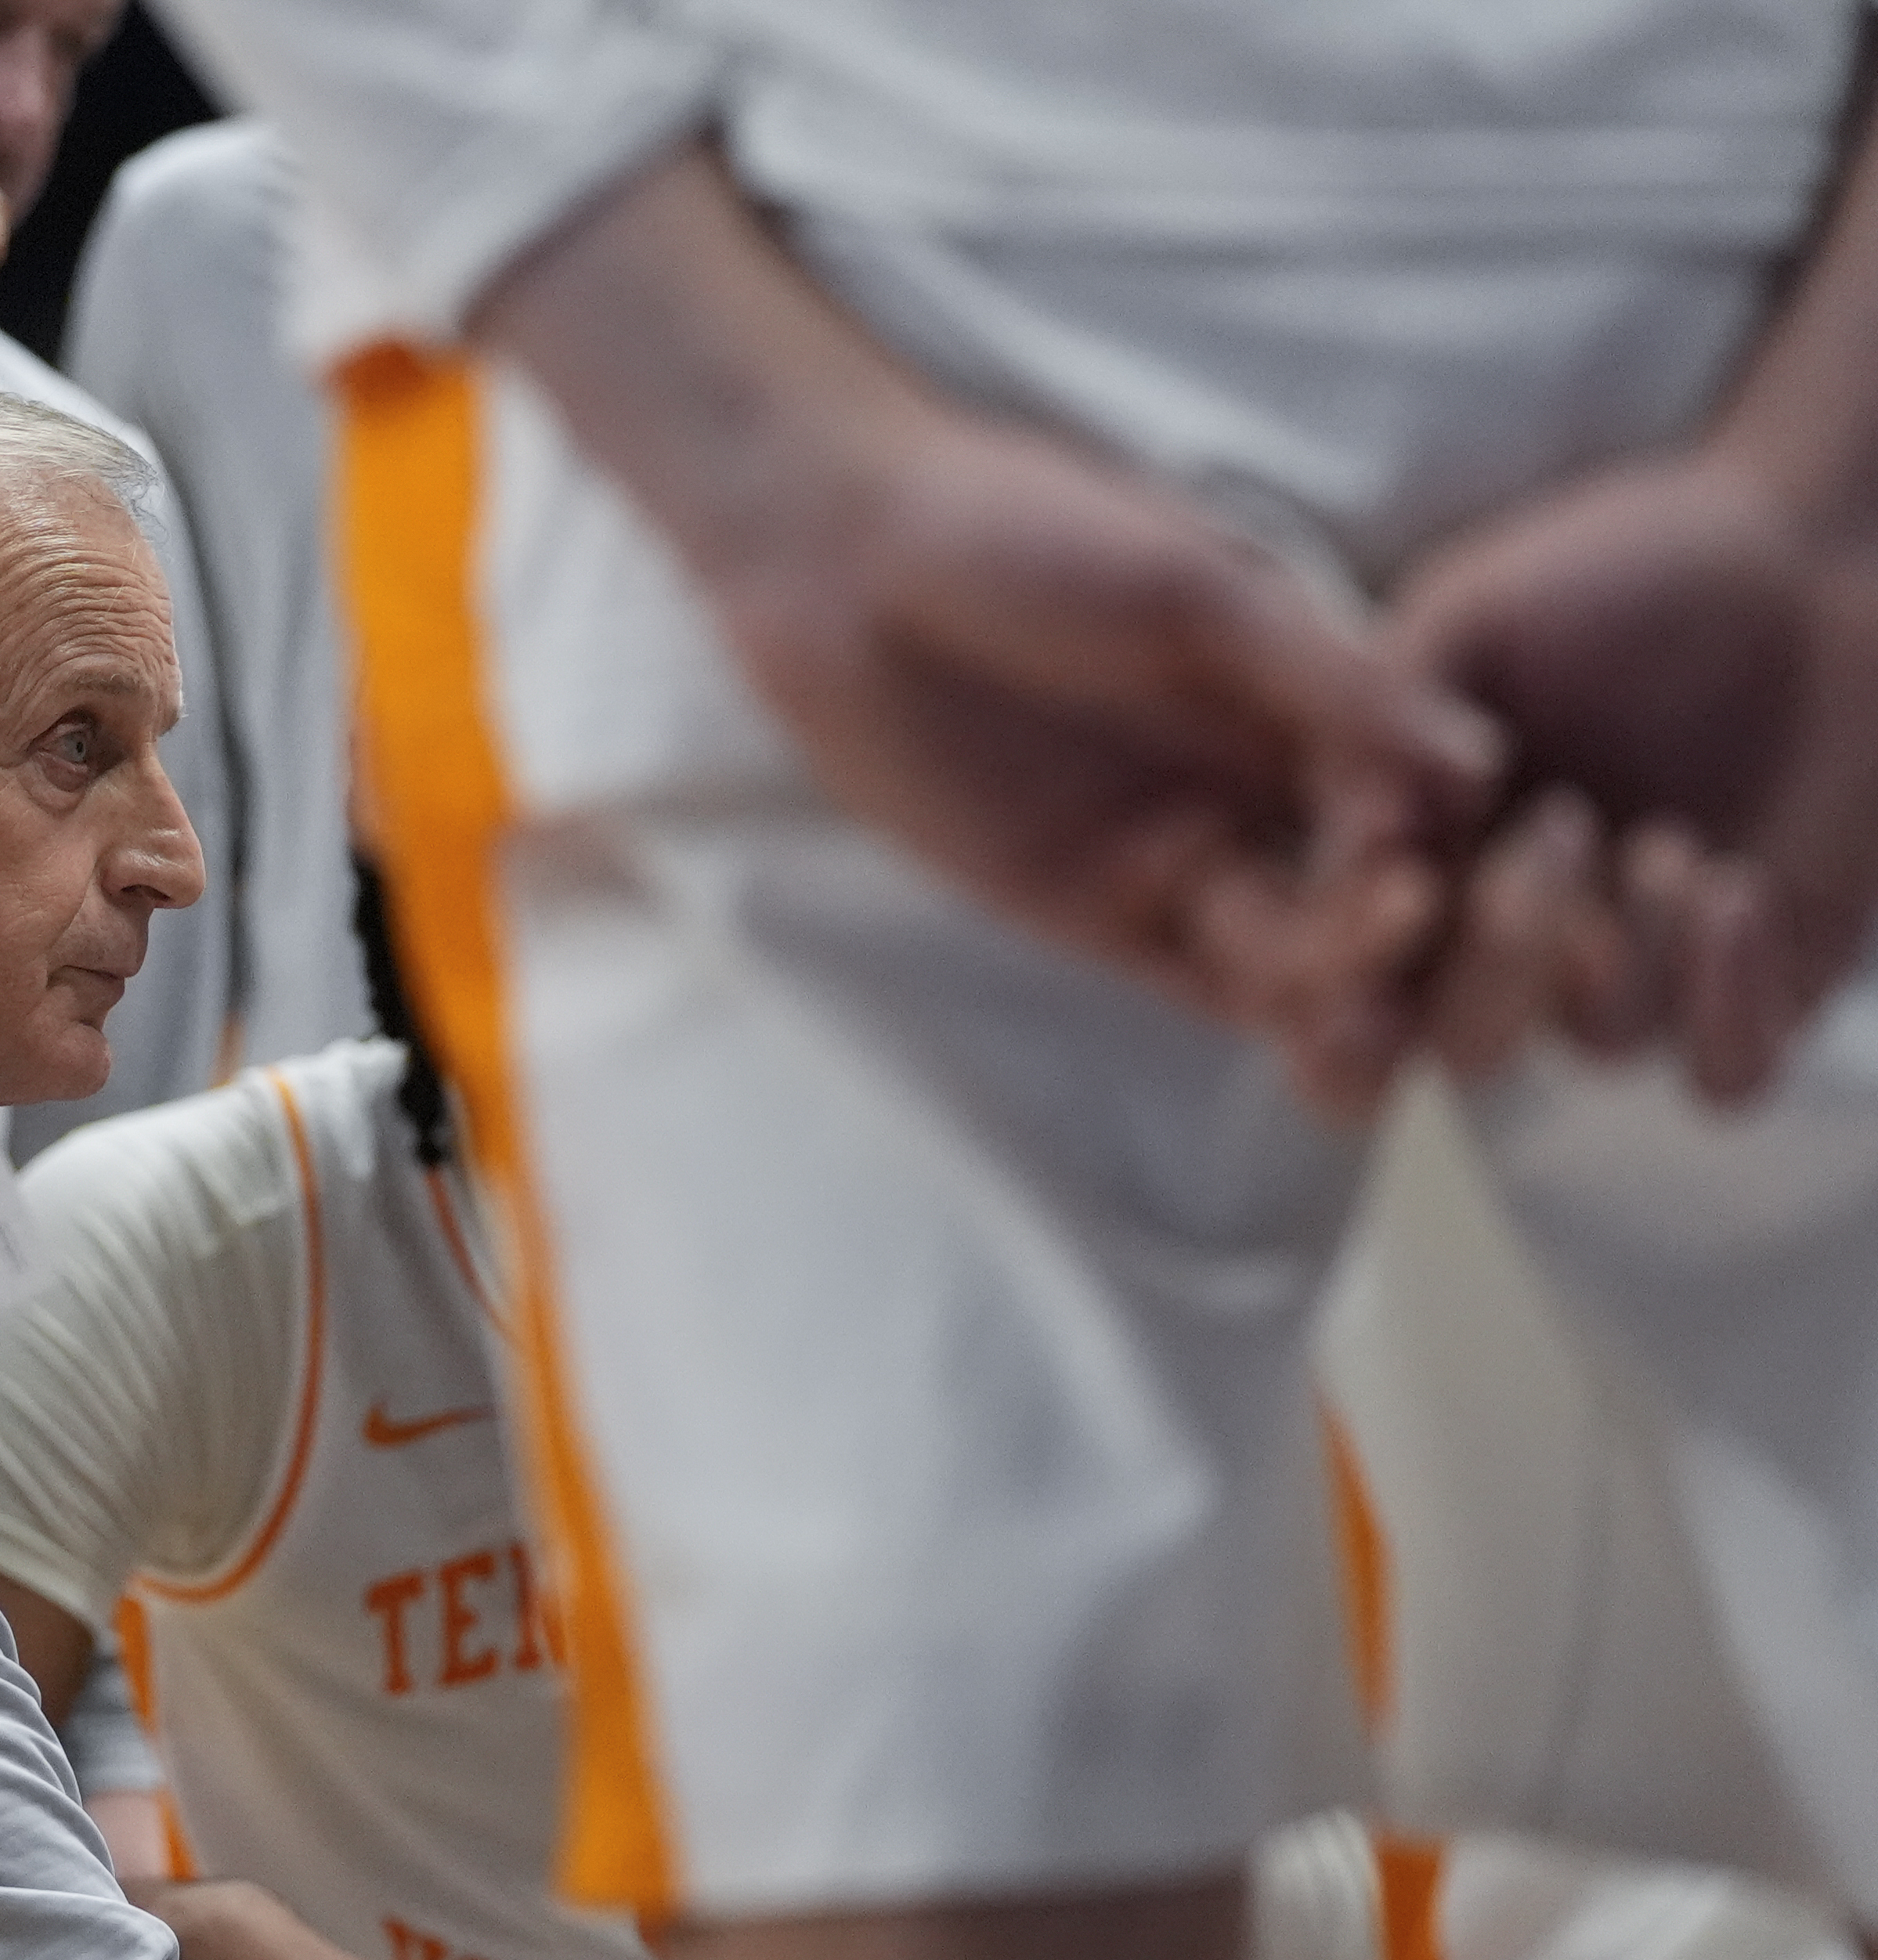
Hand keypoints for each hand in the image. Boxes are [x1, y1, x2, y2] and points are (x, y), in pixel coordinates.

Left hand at [713, 402, 1496, 1071]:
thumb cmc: (1021, 533)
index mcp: (1298, 694)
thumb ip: (1325, 681)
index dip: (1459, 835)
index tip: (1509, 866)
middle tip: (1428, 943)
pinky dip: (1261, 1011)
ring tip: (1374, 1006)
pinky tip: (1308, 1030)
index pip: (1413, 790)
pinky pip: (1198, 982)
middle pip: (1370, 885)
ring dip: (1347, 984)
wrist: (846, 560)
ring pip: (1297, 951)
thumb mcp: (1191, 594)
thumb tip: (1477, 763)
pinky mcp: (1089, 908)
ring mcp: (1173, 852)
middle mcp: (1250, 785)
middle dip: (1416, 929)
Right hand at [1384, 449, 1877, 1104]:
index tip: (1401, 902)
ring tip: (1668, 841)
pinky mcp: (1763, 976)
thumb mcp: (1470, 617)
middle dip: (1499, 964)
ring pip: (1596, 1046)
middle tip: (1556, 833)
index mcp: (1422, 864)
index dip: (1350, 983)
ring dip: (1625, 954)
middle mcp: (1517, 933)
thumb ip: (1384, 724)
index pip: (1350, 980)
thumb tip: (1345, 848)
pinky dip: (1723, 1008)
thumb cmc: (1619, 569)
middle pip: (1461, 1044)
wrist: (1802, 548)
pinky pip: (1726, 1074)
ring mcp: (1642, 961)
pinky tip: (1733, 890)